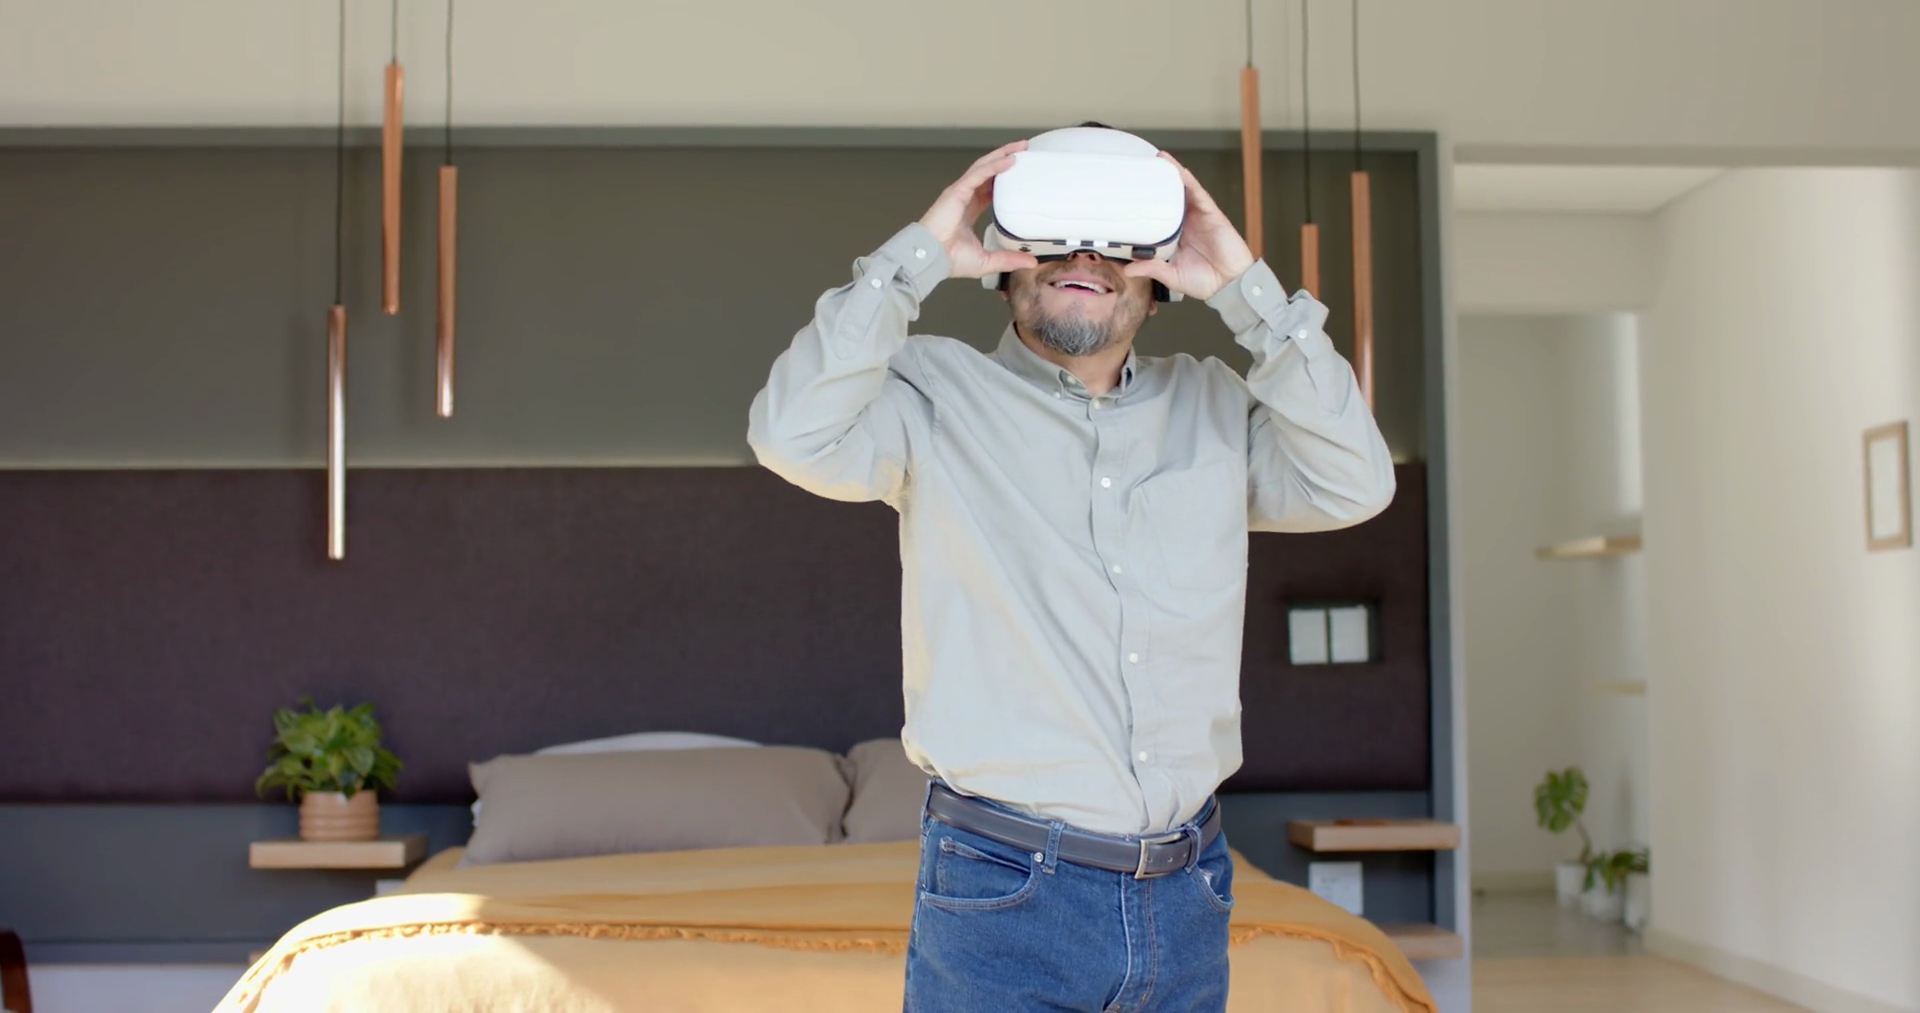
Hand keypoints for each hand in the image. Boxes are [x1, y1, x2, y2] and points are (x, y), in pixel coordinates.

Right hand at [917, 140, 1040, 279]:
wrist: (931, 258)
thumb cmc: (948, 259)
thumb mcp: (987, 261)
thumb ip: (1009, 259)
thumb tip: (1030, 261)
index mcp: (969, 210)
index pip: (990, 189)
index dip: (1004, 178)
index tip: (1020, 172)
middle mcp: (965, 197)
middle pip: (988, 171)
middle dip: (1005, 157)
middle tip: (1025, 149)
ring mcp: (960, 192)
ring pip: (984, 166)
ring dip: (1002, 154)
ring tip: (1020, 147)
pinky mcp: (957, 191)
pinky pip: (979, 174)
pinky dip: (994, 166)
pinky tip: (1009, 160)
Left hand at [1122, 152, 1257, 300]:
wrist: (1230, 284)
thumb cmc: (1206, 282)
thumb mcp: (1172, 276)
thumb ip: (1152, 269)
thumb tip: (1129, 269)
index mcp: (1174, 238)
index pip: (1158, 217)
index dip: (1147, 206)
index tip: (1130, 196)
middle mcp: (1186, 224)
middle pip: (1169, 199)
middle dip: (1158, 184)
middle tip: (1142, 168)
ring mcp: (1198, 217)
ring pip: (1182, 191)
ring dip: (1172, 174)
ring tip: (1158, 159)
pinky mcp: (1210, 213)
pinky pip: (1197, 192)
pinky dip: (1187, 179)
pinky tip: (1177, 169)